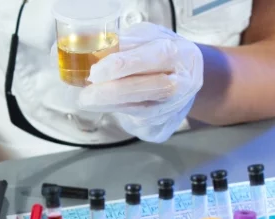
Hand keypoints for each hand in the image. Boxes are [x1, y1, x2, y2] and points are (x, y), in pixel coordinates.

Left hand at [77, 22, 203, 142]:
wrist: (189, 75)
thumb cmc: (163, 52)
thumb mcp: (148, 37)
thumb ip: (125, 42)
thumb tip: (94, 47)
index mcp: (177, 53)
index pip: (147, 60)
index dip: (119, 67)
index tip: (95, 72)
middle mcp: (181, 82)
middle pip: (145, 89)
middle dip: (111, 93)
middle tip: (86, 95)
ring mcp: (175, 107)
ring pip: (140, 110)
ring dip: (110, 106)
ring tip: (89, 100)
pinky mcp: (165, 125)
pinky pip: (140, 123)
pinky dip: (119, 113)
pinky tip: (105, 106)